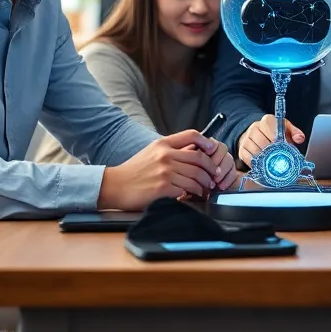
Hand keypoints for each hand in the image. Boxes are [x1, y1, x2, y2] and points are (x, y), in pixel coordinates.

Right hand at [97, 130, 234, 210]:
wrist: (116, 185)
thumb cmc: (134, 170)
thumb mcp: (151, 152)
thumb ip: (171, 150)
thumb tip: (194, 152)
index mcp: (163, 144)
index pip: (192, 135)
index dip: (207, 142)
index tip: (213, 150)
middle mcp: (165, 155)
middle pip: (199, 159)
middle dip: (212, 169)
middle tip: (215, 177)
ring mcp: (165, 171)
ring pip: (196, 176)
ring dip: (204, 185)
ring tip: (206, 189)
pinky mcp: (163, 188)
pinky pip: (186, 190)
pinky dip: (193, 194)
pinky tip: (193, 196)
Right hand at [237, 115, 304, 167]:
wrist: (258, 134)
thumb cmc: (274, 133)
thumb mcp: (286, 129)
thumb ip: (295, 133)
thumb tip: (299, 138)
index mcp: (267, 120)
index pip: (268, 126)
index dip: (275, 137)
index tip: (280, 146)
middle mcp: (254, 128)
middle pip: (261, 140)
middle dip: (271, 151)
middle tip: (278, 158)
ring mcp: (246, 139)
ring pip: (254, 150)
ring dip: (264, 159)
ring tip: (272, 163)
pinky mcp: (242, 150)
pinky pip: (247, 158)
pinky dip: (256, 164)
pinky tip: (263, 166)